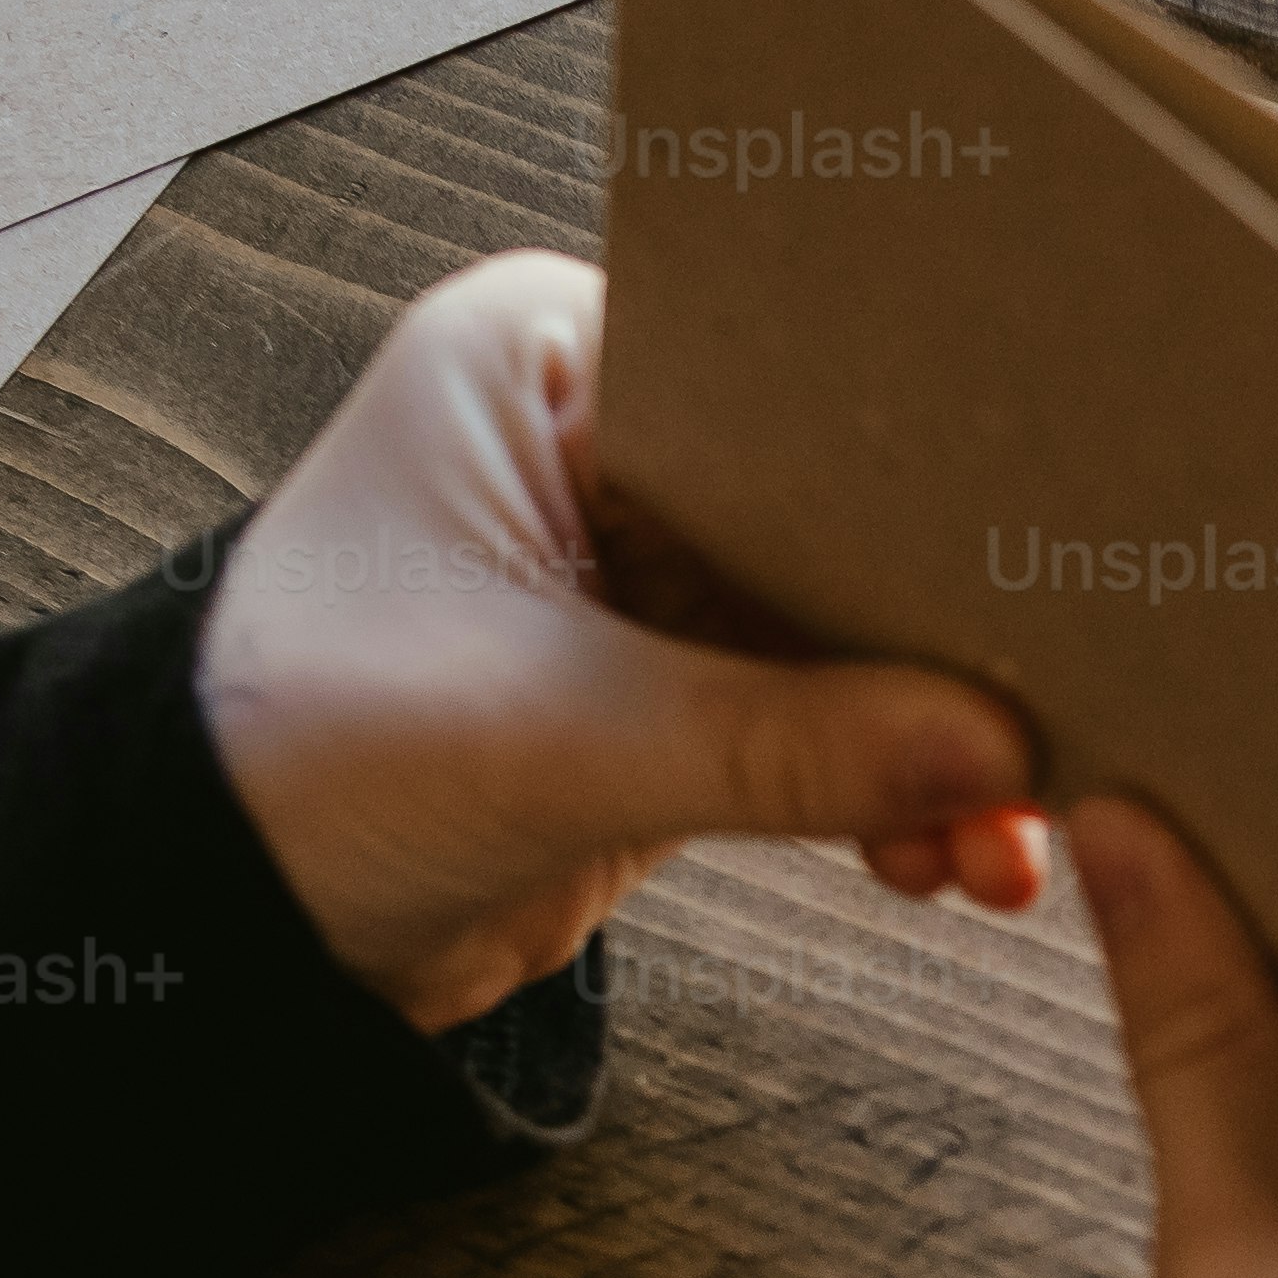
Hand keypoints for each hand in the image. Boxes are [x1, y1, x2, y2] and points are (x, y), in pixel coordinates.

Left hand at [192, 252, 1052, 1029]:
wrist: (213, 925)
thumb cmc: (285, 764)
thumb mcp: (549, 740)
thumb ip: (780, 742)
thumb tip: (990, 754)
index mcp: (544, 352)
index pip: (787, 371)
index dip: (918, 466)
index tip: (1031, 548)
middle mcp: (601, 434)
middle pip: (839, 506)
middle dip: (940, 627)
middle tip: (1063, 699)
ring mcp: (639, 568)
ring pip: (843, 627)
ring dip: (931, 732)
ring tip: (1015, 821)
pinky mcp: (664, 692)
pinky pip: (818, 721)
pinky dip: (886, 788)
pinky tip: (959, 851)